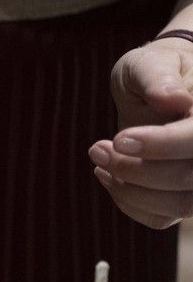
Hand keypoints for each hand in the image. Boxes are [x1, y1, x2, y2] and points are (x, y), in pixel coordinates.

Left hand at [90, 36, 192, 227]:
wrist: (157, 90)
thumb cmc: (155, 72)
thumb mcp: (151, 62)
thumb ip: (158, 78)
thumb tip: (172, 99)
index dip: (162, 145)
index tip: (120, 139)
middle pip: (187, 179)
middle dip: (135, 169)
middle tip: (97, 148)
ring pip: (177, 205)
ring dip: (129, 190)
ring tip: (99, 160)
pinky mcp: (182, 197)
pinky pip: (160, 218)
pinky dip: (129, 203)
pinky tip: (109, 177)